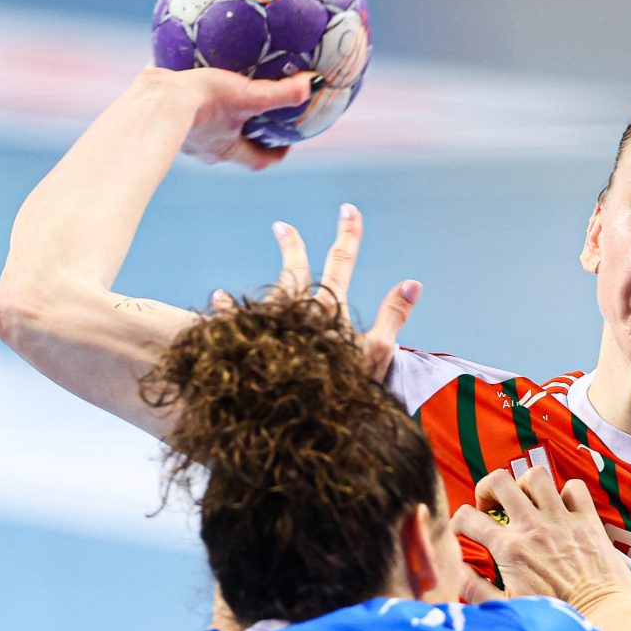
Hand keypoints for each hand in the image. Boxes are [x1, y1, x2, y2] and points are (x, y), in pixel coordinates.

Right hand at [138, 66, 314, 170]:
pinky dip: (189, 101)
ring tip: (223, 96)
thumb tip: (314, 84)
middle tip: (257, 117)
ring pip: (206, 131)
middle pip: (233, 147)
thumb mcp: (248, 96)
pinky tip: (189, 80)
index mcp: (228, 149)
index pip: (259, 161)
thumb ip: (280, 94)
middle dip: (245, 134)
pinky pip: (181, 112)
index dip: (275, 155)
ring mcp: (184, 137)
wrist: (156, 102)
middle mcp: (206, 149)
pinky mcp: (162, 118)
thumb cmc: (204, 103)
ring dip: (216, 119)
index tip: (287, 145)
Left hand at [215, 203, 420, 381]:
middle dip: (292, 246)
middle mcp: (298, 313)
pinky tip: (218, 298)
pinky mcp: (254, 348)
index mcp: (330, 309)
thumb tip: (413, 282)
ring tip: (234, 284)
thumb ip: (394, 315)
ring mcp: (274, 330)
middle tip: (281, 227)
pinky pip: (234, 325)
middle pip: (296, 270)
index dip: (348, 235)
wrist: (305, 420)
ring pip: (266, 294)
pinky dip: (227, 311)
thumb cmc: (347, 387)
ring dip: (256, 282)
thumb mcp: (378, 352)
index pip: (341, 263)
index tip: (348, 210)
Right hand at [452, 468, 630, 614]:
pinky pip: (574, 488)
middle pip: (499, 482)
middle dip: (487, 489)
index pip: (468, 518)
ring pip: (536, 476)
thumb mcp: (506, 608)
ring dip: (524, 484)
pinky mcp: (588, 521)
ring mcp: (562, 520)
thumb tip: (456, 570)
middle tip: (490, 506)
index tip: (463, 532)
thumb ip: (475, 588)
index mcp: (509, 549)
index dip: (458, 522)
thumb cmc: (554, 619)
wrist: (602, 619)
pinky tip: (560, 508)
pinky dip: (565, 492)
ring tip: (524, 501)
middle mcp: (534, 527)